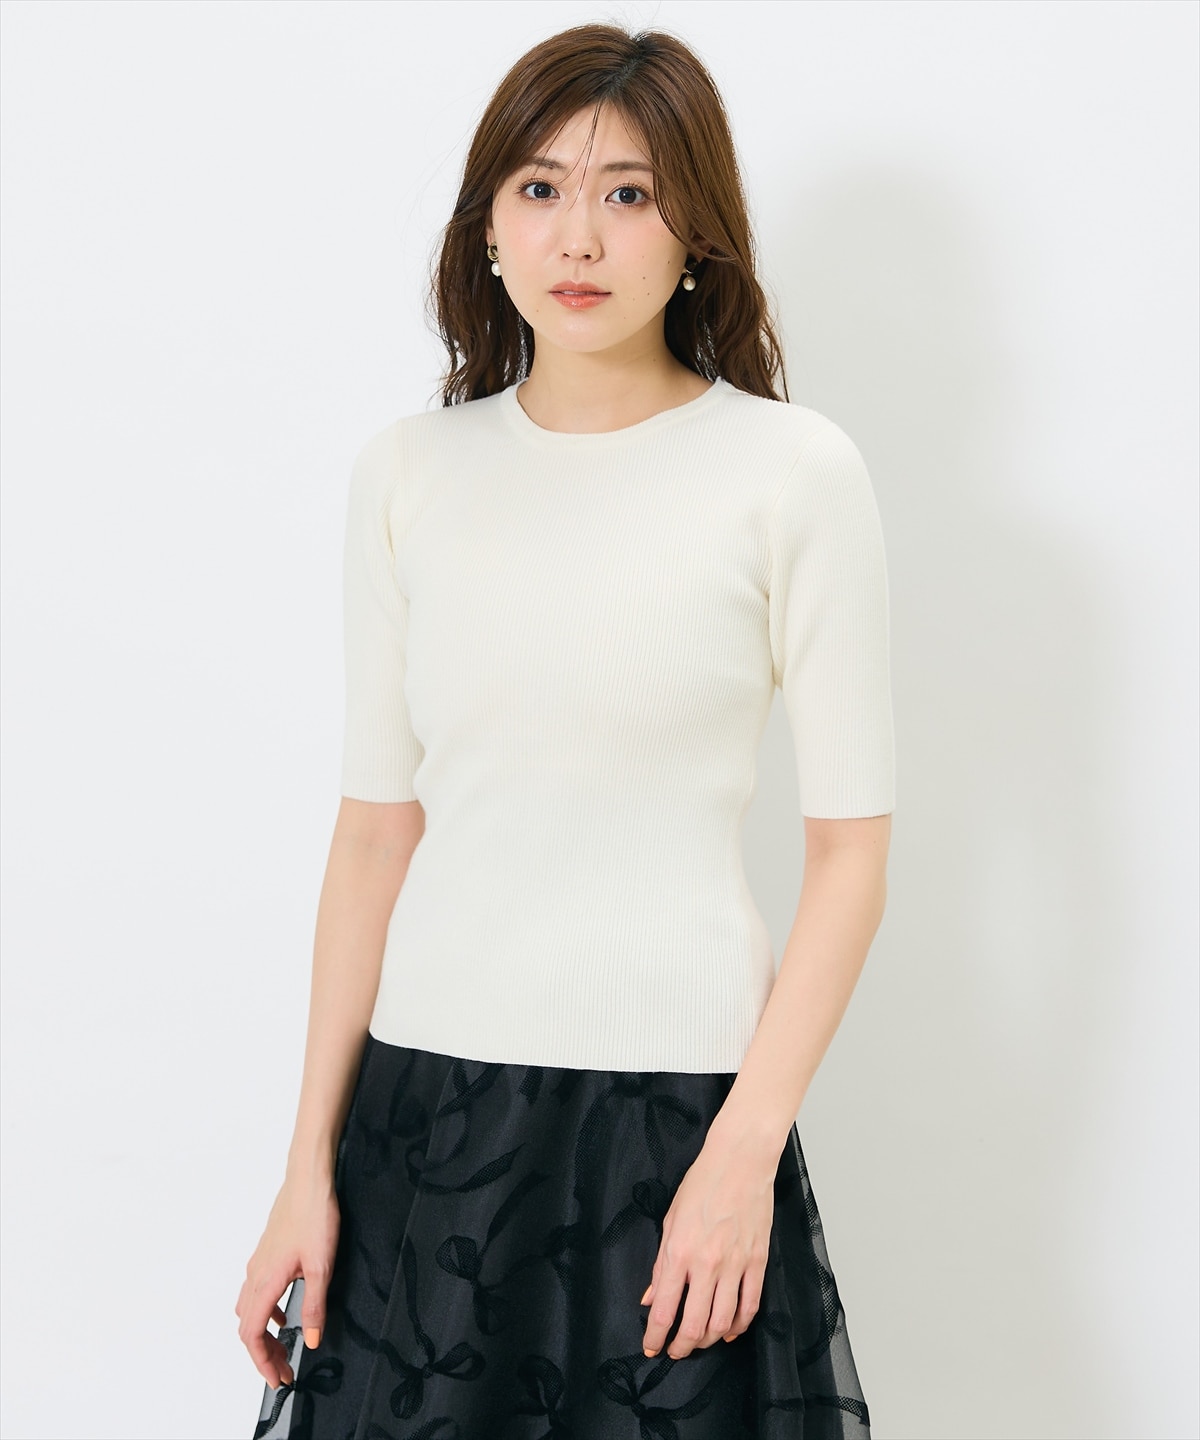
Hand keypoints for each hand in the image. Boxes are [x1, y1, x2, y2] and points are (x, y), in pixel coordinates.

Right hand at [235, 1168, 340, 1388]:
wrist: (309, 1178)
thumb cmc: (315, 1215)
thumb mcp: (322, 1265)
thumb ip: (315, 1305)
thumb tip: (311, 1341)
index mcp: (265, 1282)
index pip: (252, 1335)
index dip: (263, 1362)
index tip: (279, 1379)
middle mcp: (255, 1274)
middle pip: (248, 1327)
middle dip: (263, 1353)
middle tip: (285, 1369)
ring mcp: (259, 1262)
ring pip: (249, 1309)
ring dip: (263, 1333)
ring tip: (284, 1346)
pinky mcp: (267, 1252)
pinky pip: (257, 1291)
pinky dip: (266, 1310)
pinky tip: (285, 1310)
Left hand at [639, 1127, 777, 1360]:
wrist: (740, 1162)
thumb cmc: (702, 1184)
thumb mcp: (670, 1220)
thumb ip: (661, 1264)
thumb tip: (652, 1297)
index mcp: (680, 1251)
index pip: (664, 1309)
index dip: (655, 1336)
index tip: (651, 1347)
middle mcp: (707, 1264)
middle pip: (694, 1325)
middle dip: (681, 1347)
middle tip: (675, 1351)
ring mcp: (735, 1265)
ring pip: (722, 1323)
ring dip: (708, 1340)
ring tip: (699, 1341)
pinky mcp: (758, 1262)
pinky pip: (750, 1307)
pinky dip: (738, 1326)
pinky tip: (728, 1330)